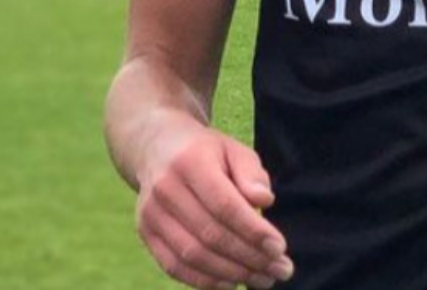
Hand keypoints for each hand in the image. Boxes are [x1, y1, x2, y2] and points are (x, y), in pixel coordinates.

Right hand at [136, 121, 292, 288]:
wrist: (158, 149)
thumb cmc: (207, 153)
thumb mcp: (234, 150)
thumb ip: (251, 173)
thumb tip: (264, 201)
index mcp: (190, 162)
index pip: (224, 205)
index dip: (253, 230)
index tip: (280, 248)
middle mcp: (165, 189)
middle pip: (211, 234)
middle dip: (250, 258)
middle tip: (281, 270)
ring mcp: (150, 214)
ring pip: (193, 255)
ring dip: (233, 273)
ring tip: (263, 280)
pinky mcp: (146, 233)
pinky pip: (175, 266)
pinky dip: (205, 281)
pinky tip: (232, 282)